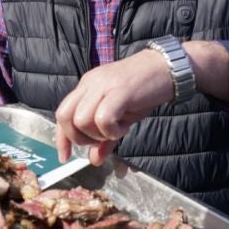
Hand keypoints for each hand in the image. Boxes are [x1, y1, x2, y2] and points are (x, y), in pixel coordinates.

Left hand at [54, 49, 174, 165]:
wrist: (167, 68)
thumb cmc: (143, 91)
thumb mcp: (120, 115)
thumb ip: (105, 137)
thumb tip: (94, 160)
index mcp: (86, 87)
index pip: (62, 113)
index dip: (62, 138)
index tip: (65, 157)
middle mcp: (90, 84)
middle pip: (66, 116)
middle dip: (79, 138)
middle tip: (100, 141)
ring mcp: (103, 85)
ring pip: (82, 119)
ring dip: (97, 134)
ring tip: (116, 131)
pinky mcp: (120, 91)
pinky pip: (103, 118)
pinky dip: (111, 131)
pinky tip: (124, 128)